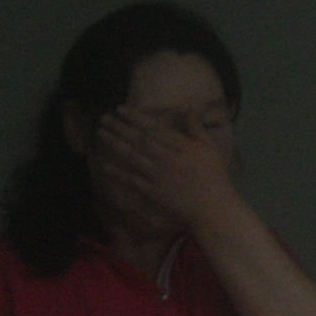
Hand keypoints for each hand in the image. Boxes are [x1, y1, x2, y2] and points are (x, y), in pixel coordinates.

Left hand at [93, 108, 239, 232]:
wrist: (213, 207)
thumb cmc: (214, 177)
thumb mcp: (210, 148)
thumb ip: (196, 128)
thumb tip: (187, 108)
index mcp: (181, 146)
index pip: (154, 128)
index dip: (136, 118)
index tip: (121, 109)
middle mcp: (167, 158)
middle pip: (139, 140)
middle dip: (120, 127)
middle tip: (104, 118)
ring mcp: (159, 175)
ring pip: (133, 156)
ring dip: (115, 144)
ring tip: (101, 133)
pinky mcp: (154, 192)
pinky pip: (133, 180)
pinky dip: (118, 173)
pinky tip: (105, 165)